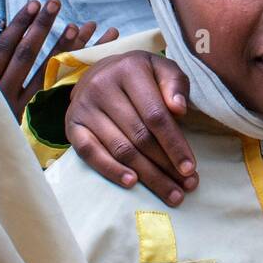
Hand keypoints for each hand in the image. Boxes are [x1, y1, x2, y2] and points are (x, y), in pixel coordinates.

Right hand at [0, 0, 117, 116]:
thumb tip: (12, 32)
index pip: (3, 50)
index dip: (18, 26)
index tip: (34, 4)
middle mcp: (3, 96)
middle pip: (25, 56)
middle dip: (41, 28)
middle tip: (56, 3)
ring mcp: (23, 109)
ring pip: (48, 73)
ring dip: (68, 47)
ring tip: (86, 25)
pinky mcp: (41, 123)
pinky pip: (63, 92)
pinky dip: (79, 72)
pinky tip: (94, 57)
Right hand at [64, 50, 197, 204]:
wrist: (99, 72)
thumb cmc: (140, 76)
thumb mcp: (162, 69)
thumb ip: (175, 84)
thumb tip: (179, 109)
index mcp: (130, 70)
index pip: (156, 115)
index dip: (174, 144)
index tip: (190, 168)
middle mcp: (102, 86)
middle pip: (139, 136)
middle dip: (165, 166)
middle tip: (185, 187)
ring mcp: (84, 107)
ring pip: (120, 149)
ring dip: (147, 175)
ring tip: (170, 192)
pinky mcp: (72, 125)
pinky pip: (90, 153)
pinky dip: (111, 170)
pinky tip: (132, 183)